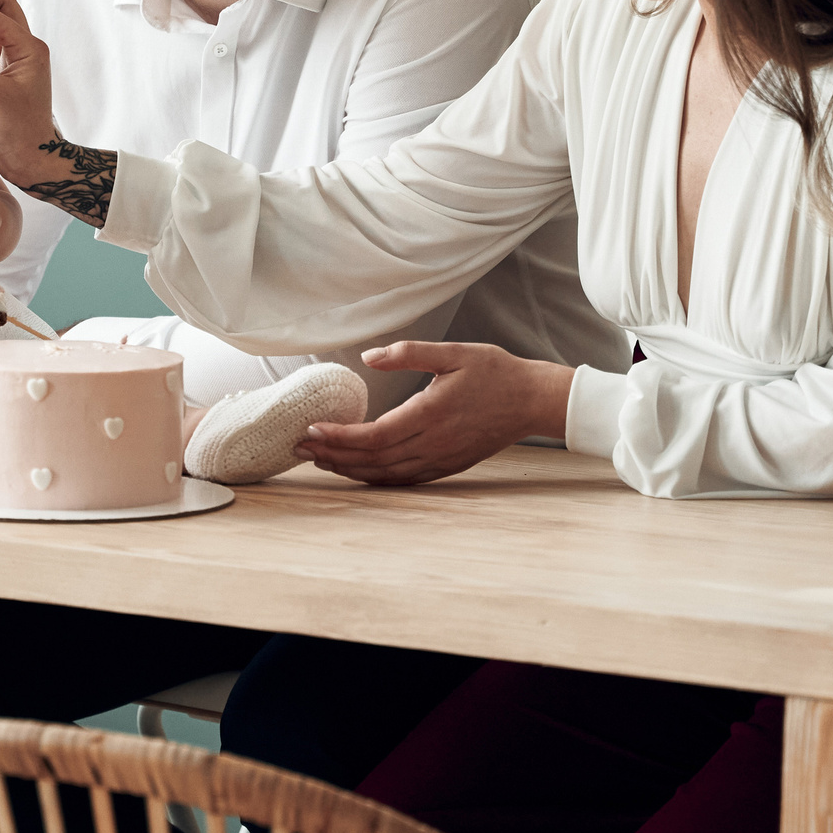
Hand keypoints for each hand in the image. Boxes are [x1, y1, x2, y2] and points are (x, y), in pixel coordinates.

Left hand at [292, 342, 573, 485]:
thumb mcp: (453, 352)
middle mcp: (433, 444)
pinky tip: (356, 470)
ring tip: (319, 459)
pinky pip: (403, 480)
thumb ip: (409, 352)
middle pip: (373, 460)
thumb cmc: (494, 372)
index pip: (375, 435)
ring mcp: (440, 460)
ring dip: (349, 469)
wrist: (532, 401)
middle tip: (300, 447)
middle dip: (333, 455)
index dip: (340, 437)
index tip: (311, 429)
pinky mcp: (446, 467)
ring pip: (385, 474)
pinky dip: (374, 478)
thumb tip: (369, 356)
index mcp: (431, 414)